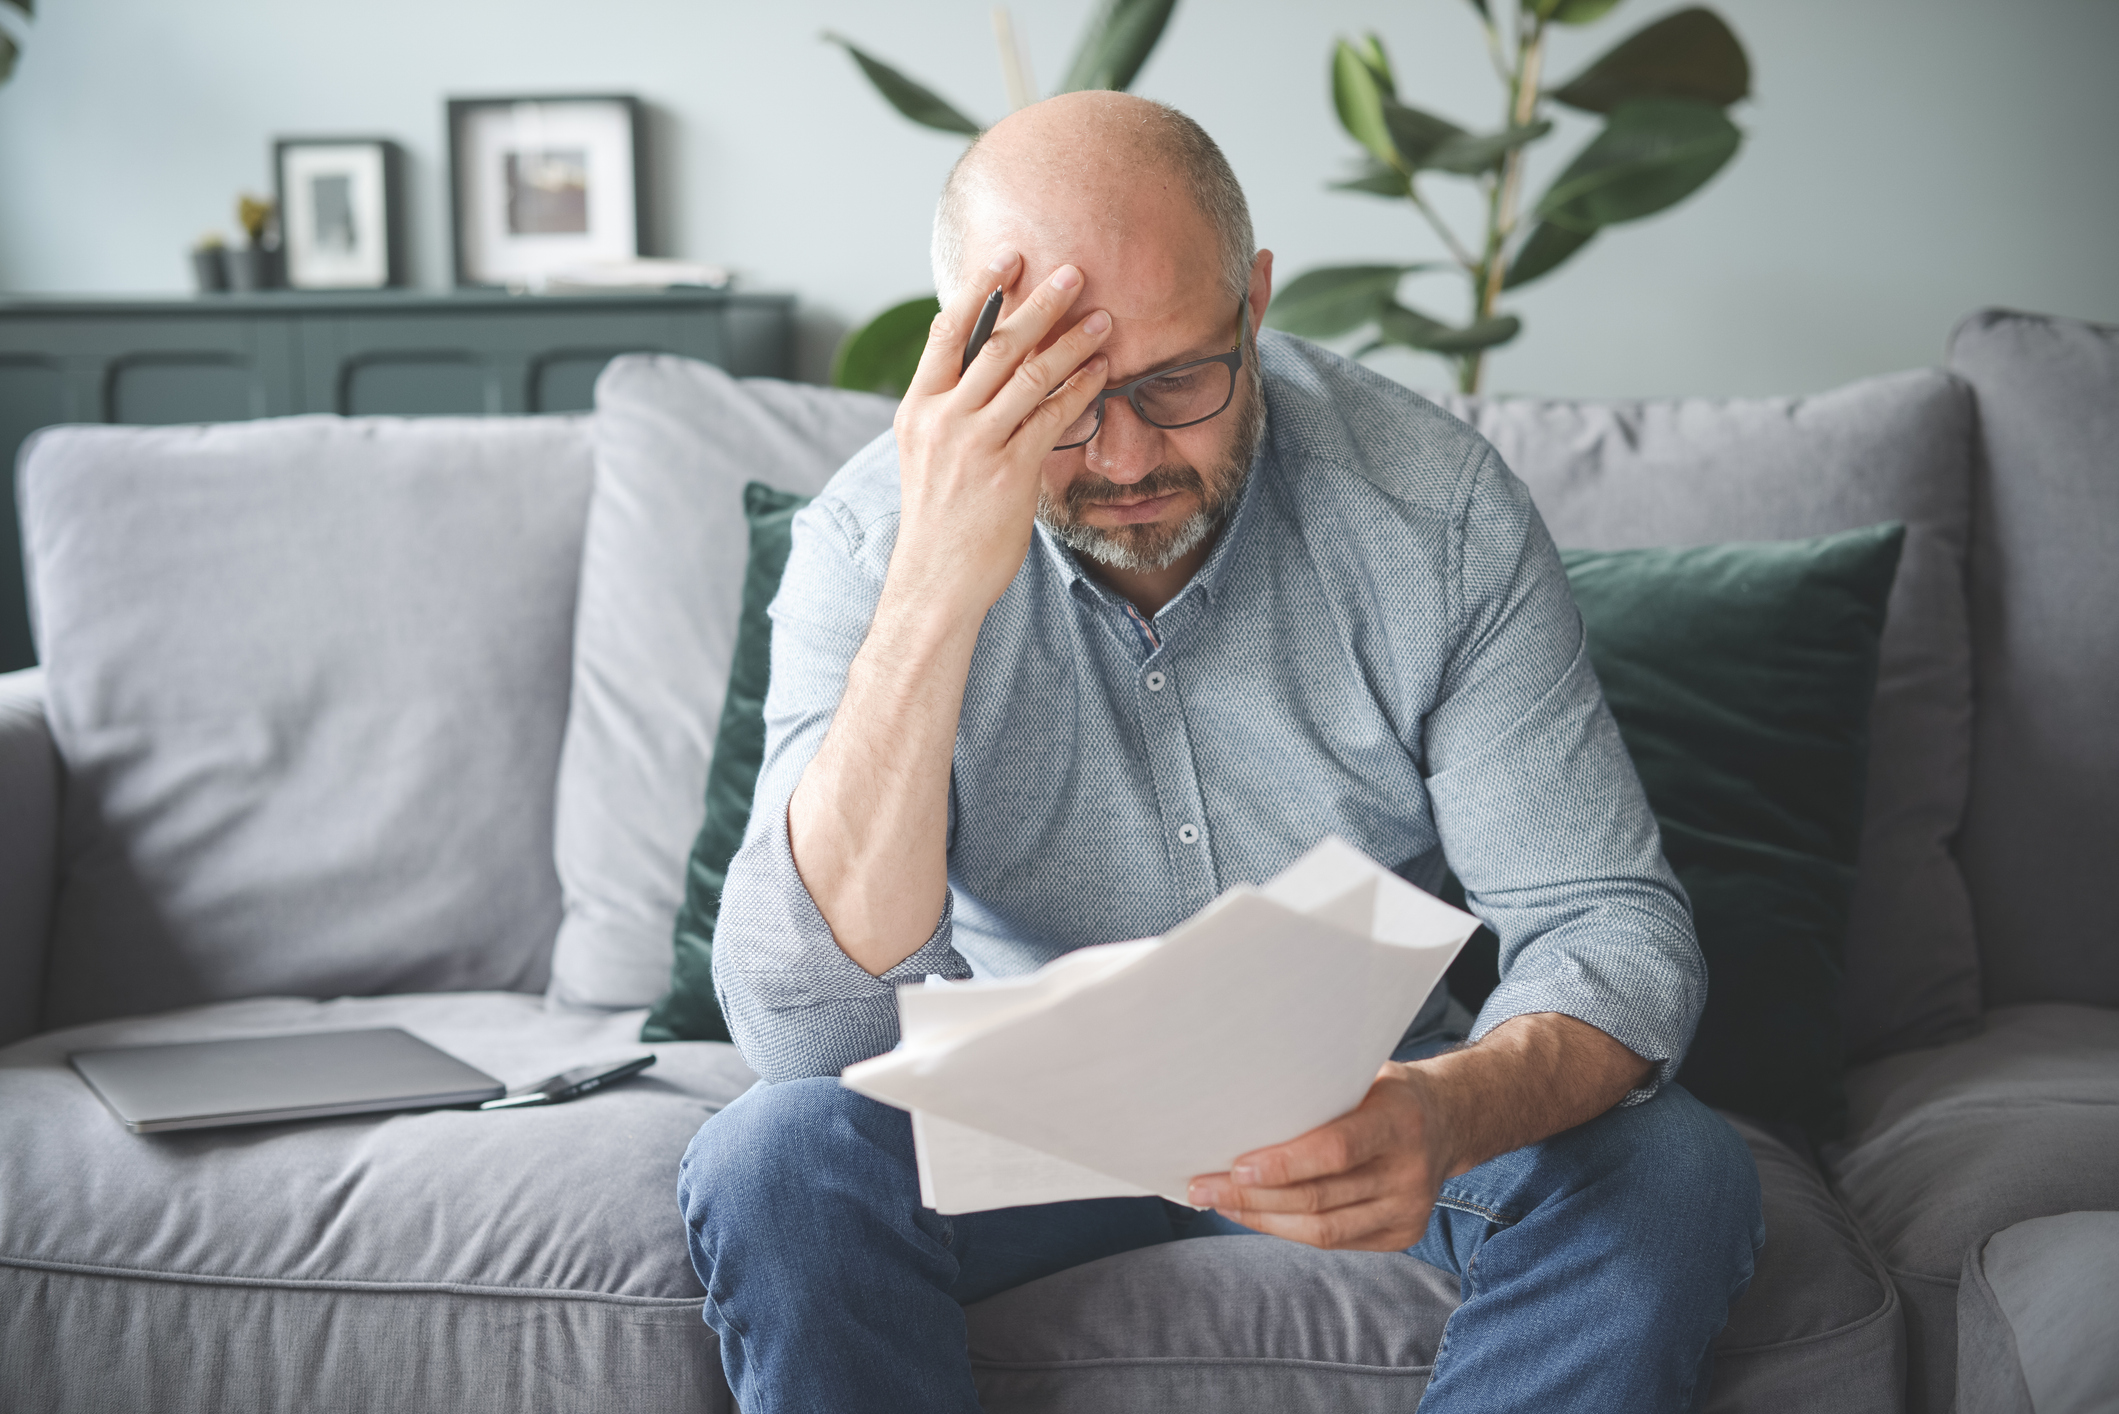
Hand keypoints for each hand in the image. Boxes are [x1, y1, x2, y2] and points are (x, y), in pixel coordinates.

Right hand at [887, 252, 1112, 623]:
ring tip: (1102, 318)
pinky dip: (1079, 389)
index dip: (979, 290)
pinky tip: (1101, 373)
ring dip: (1071, 341)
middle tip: (1073, 271)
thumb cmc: (939, 523)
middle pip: (995, 343)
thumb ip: (953, 414)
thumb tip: (988, 379)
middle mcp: (942, 419)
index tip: (1007, 258)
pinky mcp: (1009, 471)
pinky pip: (1051, 417)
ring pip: (1028, 374)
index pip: (946, 333)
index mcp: (917, 409)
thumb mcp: (929, 457)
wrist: (935, 582)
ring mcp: (975, 444)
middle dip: (1038, 302)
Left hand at [1185, 1062, 1457, 1251]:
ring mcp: (1409, 1210)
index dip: (1282, 1163)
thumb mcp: (1364, 1074)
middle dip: (1251, 1195)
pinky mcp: (1403, 1235)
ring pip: (1321, 1231)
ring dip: (1261, 1218)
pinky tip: (1255, 1213)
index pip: (1335, 1150)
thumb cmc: (1387, 1091)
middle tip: (1202, 1186)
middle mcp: (1409, 1172)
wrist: (1451, 1119)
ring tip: (1218, 1202)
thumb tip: (1239, 1100)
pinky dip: (1288, 1229)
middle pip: (1318, 1198)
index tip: (1234, 1164)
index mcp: (1400, 1121)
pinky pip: (1334, 1241)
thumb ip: (1318, 1091)